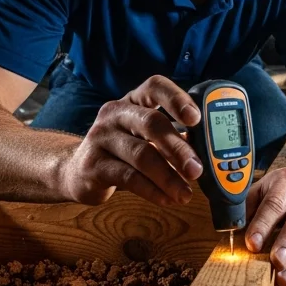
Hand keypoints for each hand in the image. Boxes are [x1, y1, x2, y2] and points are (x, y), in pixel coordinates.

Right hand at [59, 76, 203, 205]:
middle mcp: (115, 113)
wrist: (78, 171)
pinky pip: (128, 177)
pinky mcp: (93, 165)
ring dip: (168, 177)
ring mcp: (101, 137)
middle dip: (178, 148)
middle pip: (151, 123)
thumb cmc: (122, 152)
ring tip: (185, 193)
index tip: (196, 118)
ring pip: (141, 154)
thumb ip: (172, 139)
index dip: (177, 99)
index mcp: (133, 101)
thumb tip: (207, 153)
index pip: (155, 87)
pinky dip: (152, 190)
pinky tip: (166, 199)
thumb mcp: (144, 138)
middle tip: (197, 170)